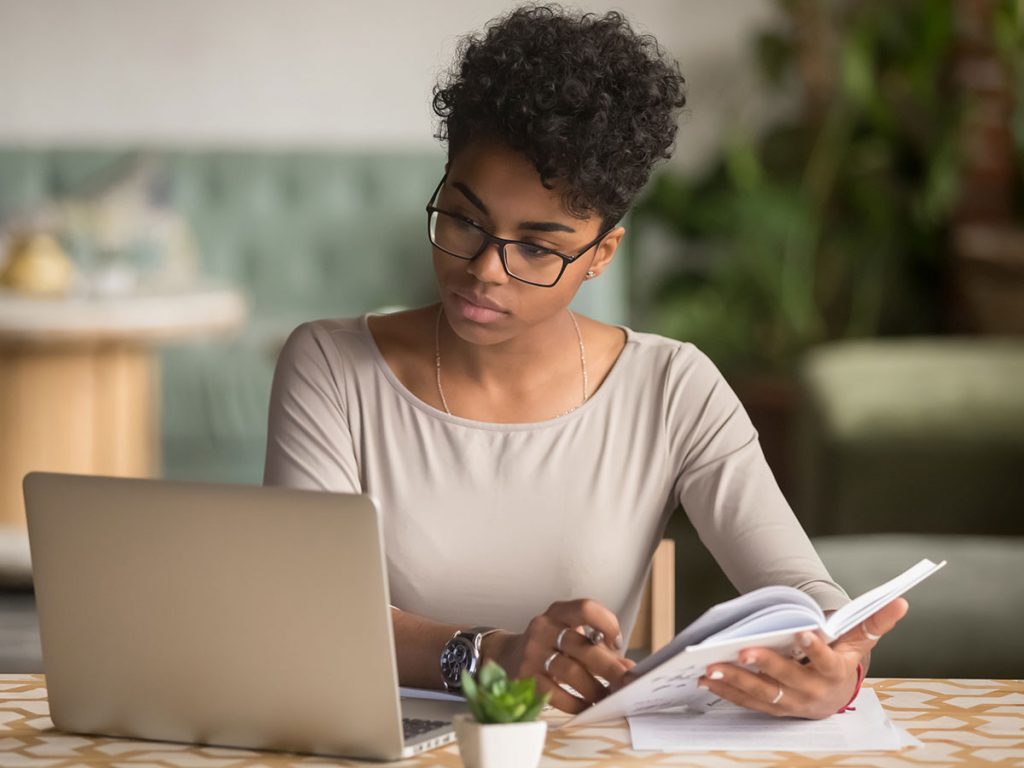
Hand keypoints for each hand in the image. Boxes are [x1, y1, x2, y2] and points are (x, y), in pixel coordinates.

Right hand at [482, 599, 635, 713]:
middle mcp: (543, 628)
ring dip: (594, 688)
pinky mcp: (525, 677)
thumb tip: (628, 668)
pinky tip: (587, 706)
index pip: (585, 608)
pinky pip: (555, 694)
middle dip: (609, 667)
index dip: (607, 624)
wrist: (506, 655)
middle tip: (626, 682)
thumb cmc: (549, 645)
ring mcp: (532, 652)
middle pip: (581, 646)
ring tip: (607, 698)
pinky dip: (576, 703)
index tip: (617, 643)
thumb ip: (599, 648)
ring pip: (570, 672)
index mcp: (558, 612)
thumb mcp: (570, 636)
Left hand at [697, 597, 908, 718]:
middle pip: (787, 680)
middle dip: (764, 666)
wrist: (835, 695)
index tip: (803, 632)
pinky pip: (747, 702)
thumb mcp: (859, 641)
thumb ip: (875, 621)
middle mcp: (813, 693)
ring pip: (762, 694)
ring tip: (712, 667)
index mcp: (836, 673)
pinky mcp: (772, 708)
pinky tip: (707, 679)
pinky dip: (726, 691)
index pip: (827, 661)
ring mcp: (791, 703)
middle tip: (743, 651)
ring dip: (736, 682)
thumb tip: (901, 600)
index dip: (816, 648)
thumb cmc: (844, 659)